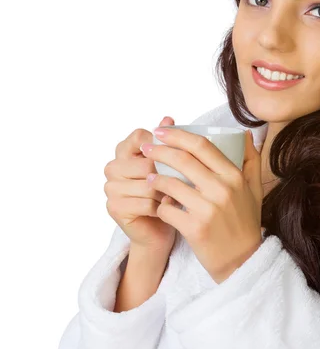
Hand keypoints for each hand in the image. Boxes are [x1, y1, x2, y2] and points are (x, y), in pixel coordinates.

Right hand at [103, 116, 178, 254]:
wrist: (160, 229)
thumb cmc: (166, 194)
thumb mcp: (168, 166)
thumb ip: (166, 143)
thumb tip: (168, 118)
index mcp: (123, 152)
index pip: (140, 137)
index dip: (161, 147)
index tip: (176, 158)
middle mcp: (113, 167)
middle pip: (146, 162)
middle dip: (167, 174)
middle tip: (179, 183)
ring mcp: (111, 188)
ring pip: (147, 184)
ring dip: (166, 192)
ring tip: (174, 197)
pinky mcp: (114, 207)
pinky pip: (145, 202)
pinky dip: (161, 207)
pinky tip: (167, 208)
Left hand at [140, 127, 263, 282]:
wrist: (243, 261)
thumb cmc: (245, 222)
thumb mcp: (254, 189)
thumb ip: (250, 159)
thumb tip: (243, 134)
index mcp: (234, 176)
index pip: (201, 145)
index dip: (177, 134)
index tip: (161, 130)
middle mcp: (222, 189)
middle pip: (182, 159)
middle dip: (159, 150)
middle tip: (146, 148)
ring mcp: (208, 209)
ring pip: (170, 184)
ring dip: (155, 179)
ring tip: (149, 177)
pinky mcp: (195, 228)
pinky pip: (167, 210)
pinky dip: (160, 206)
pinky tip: (160, 205)